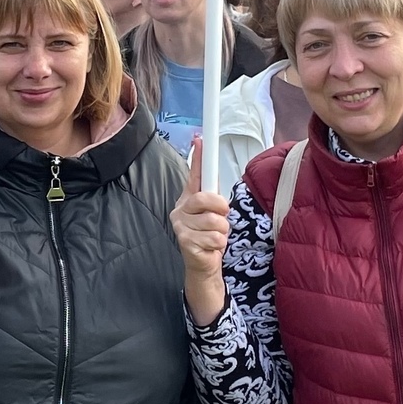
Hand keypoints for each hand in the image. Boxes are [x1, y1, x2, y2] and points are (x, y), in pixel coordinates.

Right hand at [170, 137, 229, 326]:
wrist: (203, 264)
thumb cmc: (210, 235)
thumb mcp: (214, 213)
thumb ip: (213, 193)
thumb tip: (212, 169)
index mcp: (189, 197)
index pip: (194, 173)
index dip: (199, 156)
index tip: (201, 138)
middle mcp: (181, 208)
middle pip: (206, 198)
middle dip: (221, 209)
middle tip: (222, 217)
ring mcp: (180, 224)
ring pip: (214, 221)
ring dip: (222, 231)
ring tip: (215, 236)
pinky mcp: (184, 240)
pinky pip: (214, 237)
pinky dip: (218, 244)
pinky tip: (210, 247)